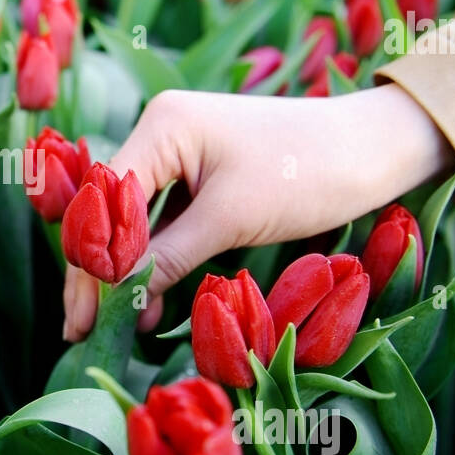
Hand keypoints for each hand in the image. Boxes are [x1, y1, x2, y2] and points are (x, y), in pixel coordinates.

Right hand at [62, 83, 454, 340]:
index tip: (82, 313)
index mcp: (163, 124)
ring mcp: (180, 155)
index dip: (90, 257)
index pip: (105, 198)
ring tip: (103, 325)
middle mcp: (162, 133)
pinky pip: (164, 224)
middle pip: (111, 211)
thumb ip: (169, 257)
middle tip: (78, 329)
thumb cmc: (309, 172)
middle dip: (95, 271)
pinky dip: (153, 262)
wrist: (377, 150)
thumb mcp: (232, 219)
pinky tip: (142, 304)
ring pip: (134, 222)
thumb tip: (119, 299)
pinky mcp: (202, 178)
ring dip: (121, 272)